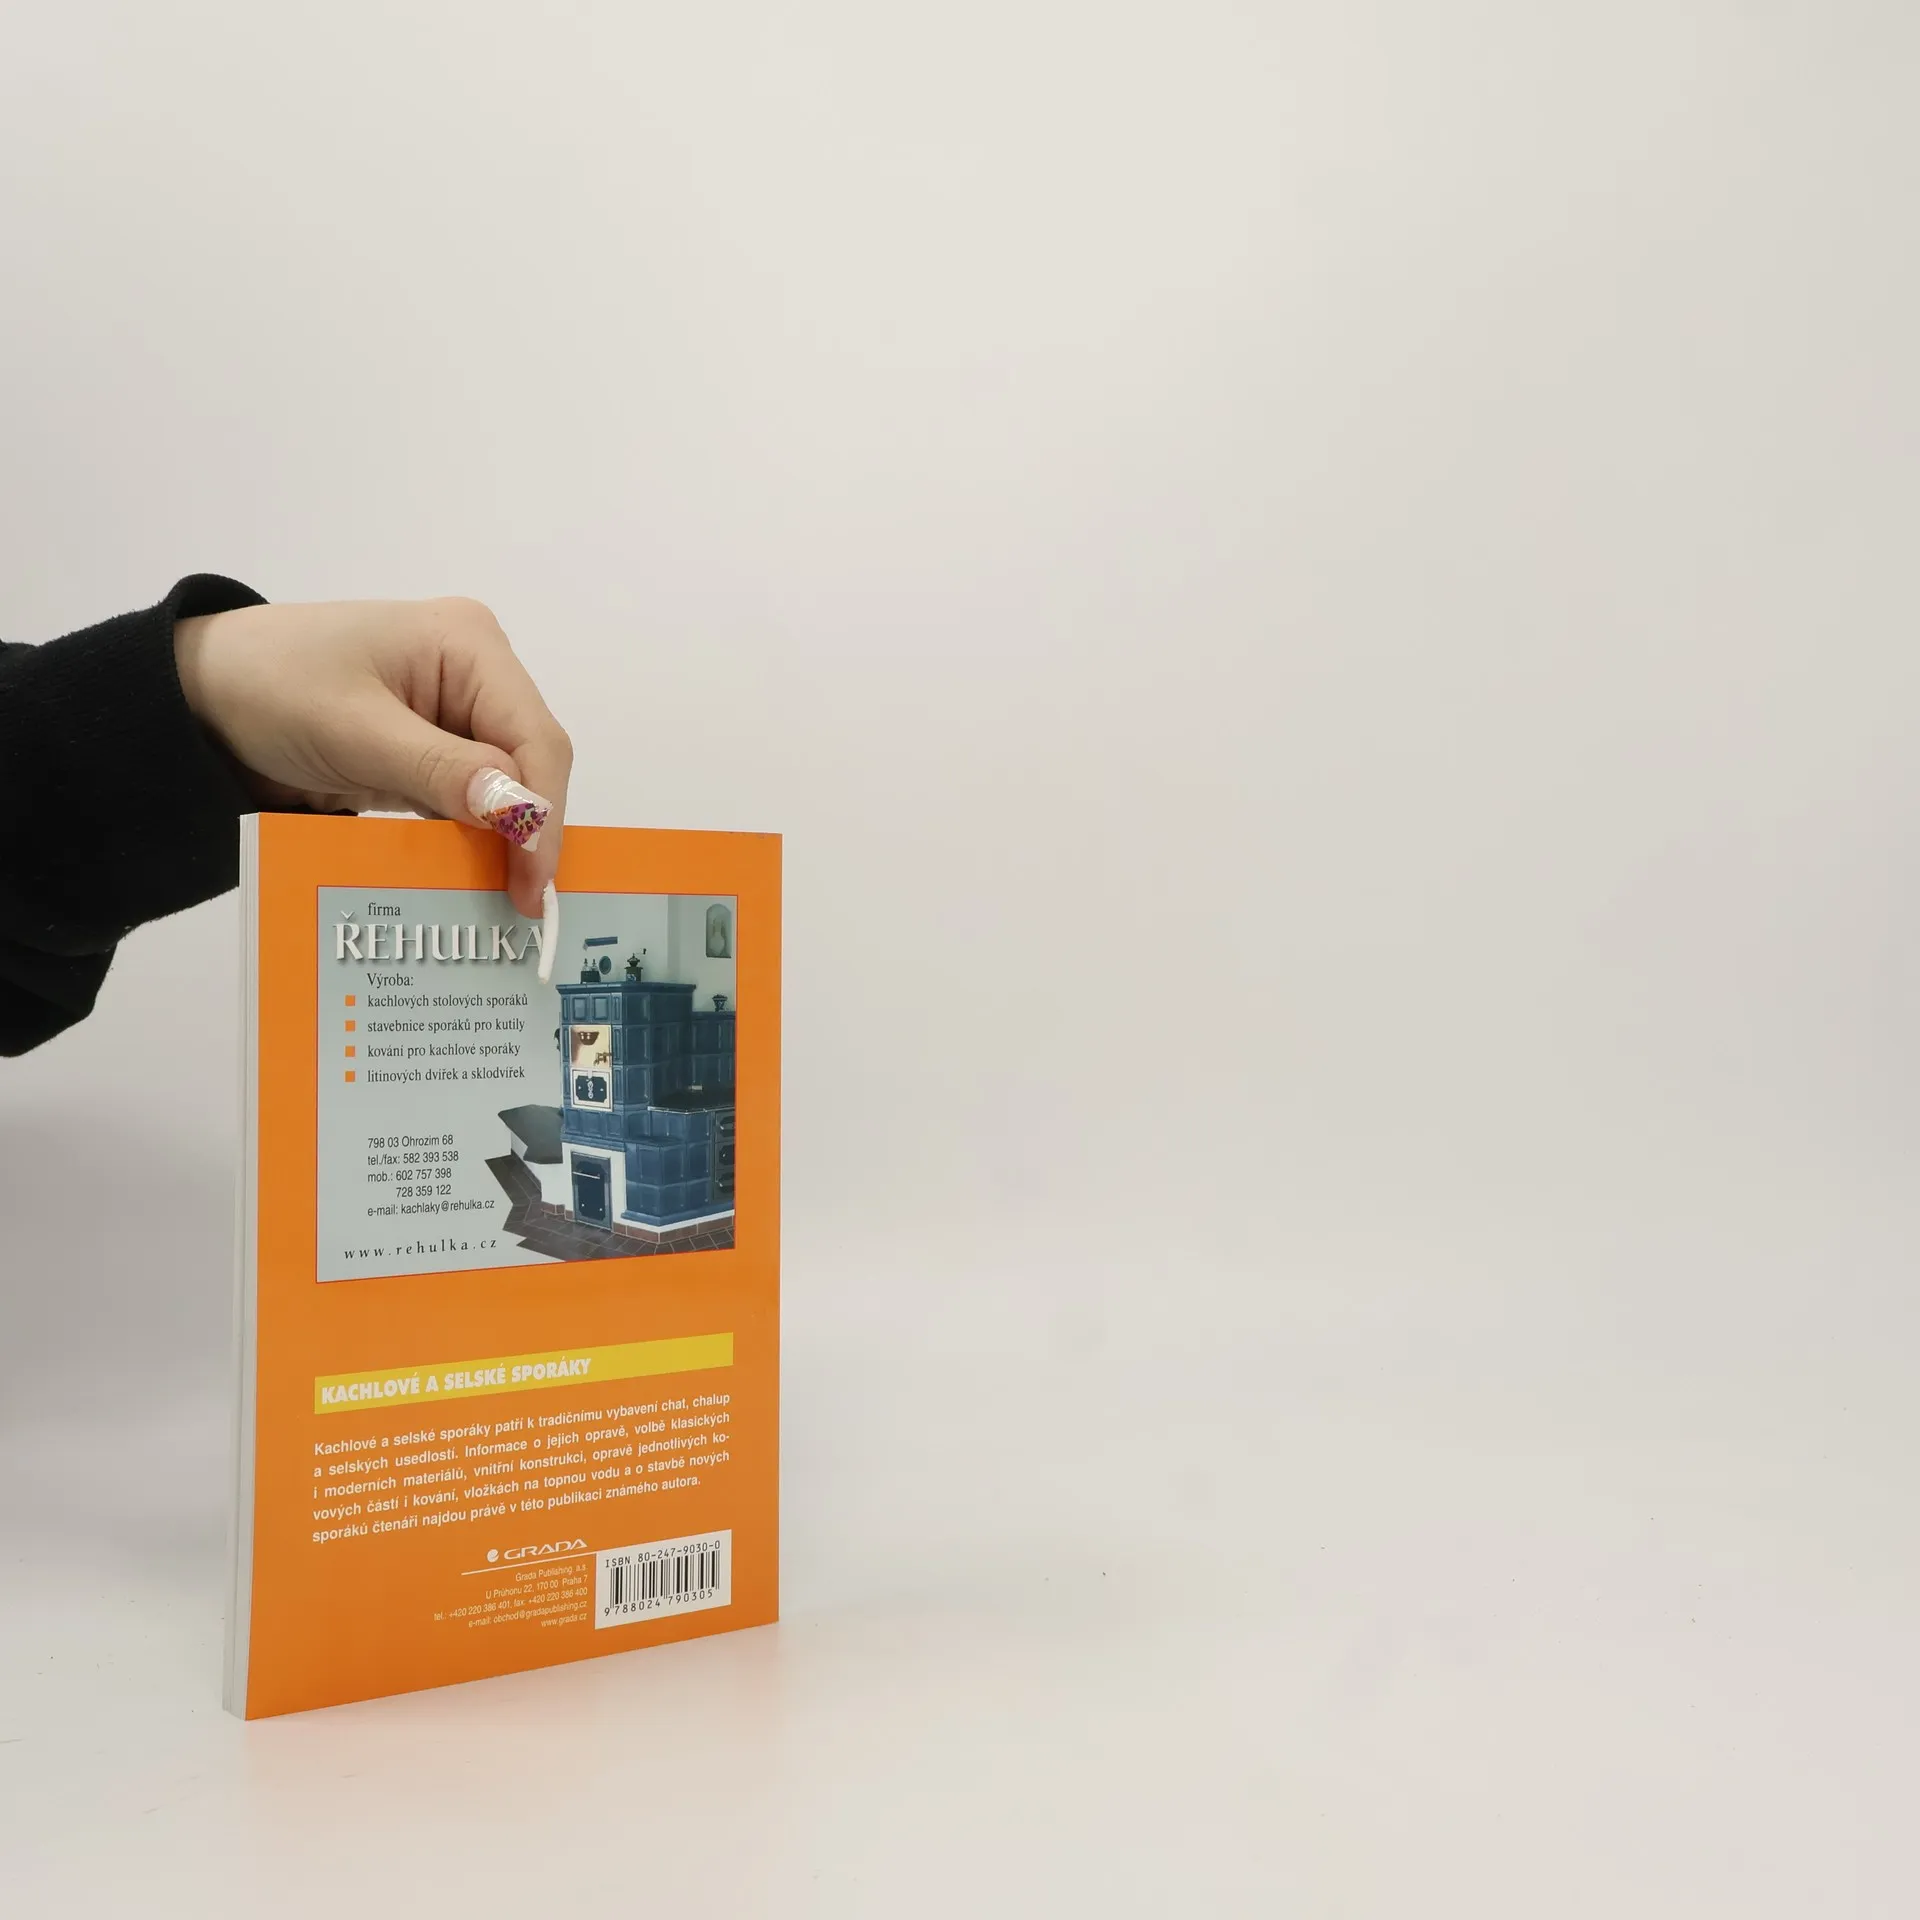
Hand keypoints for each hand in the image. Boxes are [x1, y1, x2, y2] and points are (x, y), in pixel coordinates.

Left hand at [173, 597, 570, 915]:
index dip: (543, 812)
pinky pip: (468, 801)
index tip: (533, 883)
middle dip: (528, 831)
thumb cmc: (267, 687)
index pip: (535, 737)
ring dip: (501, 842)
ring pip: (505, 788)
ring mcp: (454, 714)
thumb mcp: (353, 730)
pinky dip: (467, 839)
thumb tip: (521, 813)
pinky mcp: (431, 750)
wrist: (194, 695)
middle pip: (530, 763)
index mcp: (469, 645)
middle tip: (521, 906)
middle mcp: (475, 674)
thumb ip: (441, 770)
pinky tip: (467, 878)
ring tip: (501, 903)